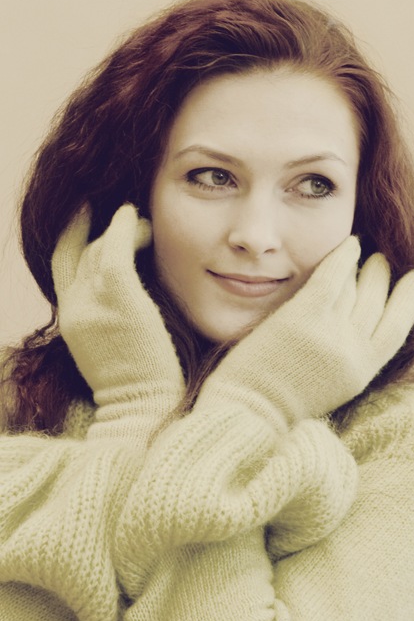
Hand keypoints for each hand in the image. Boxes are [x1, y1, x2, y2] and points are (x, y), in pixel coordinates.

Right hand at [52, 204, 184, 444]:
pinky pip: (116, 248)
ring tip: (144, 225)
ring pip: (101, 248)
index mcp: (71, 318)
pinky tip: (135, 217)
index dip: (71, 234)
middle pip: (82, 252)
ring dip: (124, 230)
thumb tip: (121, 288)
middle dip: (98, 228)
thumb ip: (105, 314)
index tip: (83, 215)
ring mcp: (94, 301)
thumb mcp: (106, 345)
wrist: (142, 408)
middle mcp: (75, 306)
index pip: (62, 264)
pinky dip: (124, 228)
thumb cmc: (138, 381)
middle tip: (118, 212)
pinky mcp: (120, 298)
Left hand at [193, 236, 413, 431]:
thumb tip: (357, 322)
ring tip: (363, 251)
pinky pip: (333, 274)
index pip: (398, 328)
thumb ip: (348, 358)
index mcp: (360, 372)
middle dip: (383, 276)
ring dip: (365, 263)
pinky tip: (348, 243)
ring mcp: (330, 332)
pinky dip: (343, 255)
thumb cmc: (277, 400)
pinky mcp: (305, 315)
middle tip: (380, 261)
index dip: (409, 300)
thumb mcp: (329, 386)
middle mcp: (351, 350)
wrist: (247, 413)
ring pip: (359, 284)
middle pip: (378, 300)